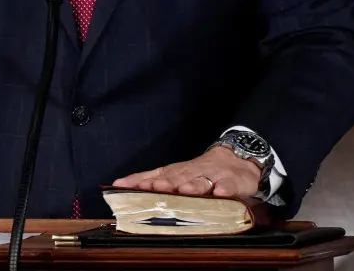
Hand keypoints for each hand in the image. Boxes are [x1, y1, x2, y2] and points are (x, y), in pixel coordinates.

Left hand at [112, 146, 262, 198]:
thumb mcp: (172, 173)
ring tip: (185, 190)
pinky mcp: (233, 182)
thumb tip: (117, 184)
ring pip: (202, 181)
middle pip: (179, 177)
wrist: (236, 159)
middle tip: (157, 188)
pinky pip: (229, 186)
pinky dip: (225, 189)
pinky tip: (220, 193)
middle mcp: (192, 173)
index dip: (146, 181)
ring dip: (193, 185)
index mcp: (177, 173)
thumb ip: (146, 179)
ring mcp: (213, 177)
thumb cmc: (199, 171)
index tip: (134, 187)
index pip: (158, 176)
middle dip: (168, 183)